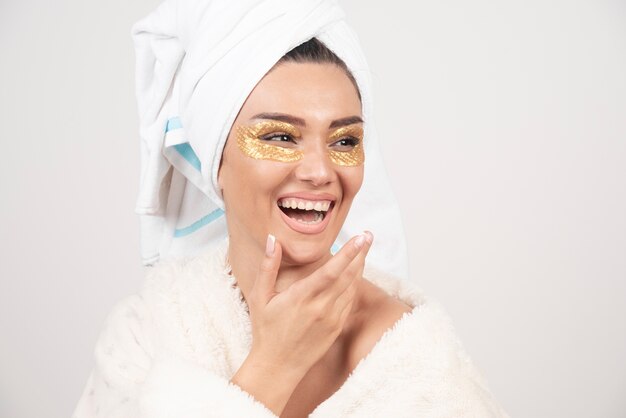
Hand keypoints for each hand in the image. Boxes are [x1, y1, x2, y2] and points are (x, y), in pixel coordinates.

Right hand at [246, 232, 373, 376]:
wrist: (277, 366)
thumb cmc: (266, 331)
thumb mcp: (260, 297)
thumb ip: (267, 267)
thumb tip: (274, 239)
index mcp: (301, 297)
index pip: (331, 271)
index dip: (348, 253)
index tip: (360, 238)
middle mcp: (320, 308)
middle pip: (348, 276)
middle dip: (361, 254)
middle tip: (368, 235)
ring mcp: (331, 319)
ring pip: (352, 288)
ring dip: (359, 267)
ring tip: (363, 250)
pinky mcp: (336, 328)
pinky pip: (349, 302)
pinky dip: (354, 285)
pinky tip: (355, 274)